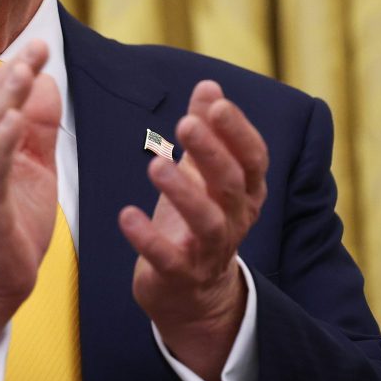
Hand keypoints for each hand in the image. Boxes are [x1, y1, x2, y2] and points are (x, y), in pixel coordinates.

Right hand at [0, 41, 61, 354]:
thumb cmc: (14, 220)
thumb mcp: (35, 165)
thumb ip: (40, 126)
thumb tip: (46, 82)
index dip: (16, 70)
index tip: (39, 46)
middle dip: (14, 74)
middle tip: (37, 46)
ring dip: (6, 100)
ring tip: (24, 71)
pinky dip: (3, 143)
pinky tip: (17, 121)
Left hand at [118, 80, 267, 380]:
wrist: (192, 295)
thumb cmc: (195, 222)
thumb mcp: (203, 175)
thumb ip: (207, 131)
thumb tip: (209, 86)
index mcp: (245, 193)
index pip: (254, 158)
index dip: (238, 131)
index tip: (217, 104)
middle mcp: (234, 220)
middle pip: (232, 185)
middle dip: (212, 153)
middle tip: (186, 123)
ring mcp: (209, 251)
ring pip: (207, 222)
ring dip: (183, 192)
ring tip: (156, 165)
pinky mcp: (180, 276)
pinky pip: (168, 259)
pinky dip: (148, 238)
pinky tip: (127, 215)